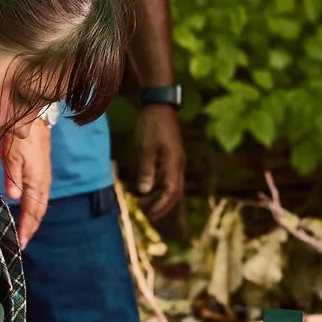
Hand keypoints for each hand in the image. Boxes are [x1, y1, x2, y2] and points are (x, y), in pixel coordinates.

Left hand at [1, 117, 53, 245]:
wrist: (34, 119)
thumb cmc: (21, 138)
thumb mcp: (13, 157)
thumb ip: (13, 178)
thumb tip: (14, 198)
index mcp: (36, 182)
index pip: (33, 212)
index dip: (27, 228)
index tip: (21, 243)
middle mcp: (42, 183)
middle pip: (38, 212)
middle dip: (31, 228)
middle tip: (23, 243)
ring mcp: (43, 178)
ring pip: (39, 205)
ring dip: (33, 220)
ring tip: (25, 232)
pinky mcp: (41, 173)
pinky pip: (39, 196)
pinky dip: (33, 208)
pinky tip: (27, 211)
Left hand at [131, 103, 185, 221]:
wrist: (159, 106)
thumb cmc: (152, 125)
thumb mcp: (145, 147)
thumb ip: (146, 170)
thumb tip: (144, 191)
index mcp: (174, 163)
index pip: (171, 191)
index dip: (161, 205)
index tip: (149, 214)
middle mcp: (178, 165)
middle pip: (174, 192)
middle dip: (162, 206)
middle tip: (147, 216)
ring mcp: (175, 162)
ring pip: (171, 186)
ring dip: (159, 198)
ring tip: (143, 205)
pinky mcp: (171, 158)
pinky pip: (167, 178)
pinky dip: (158, 188)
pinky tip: (146, 190)